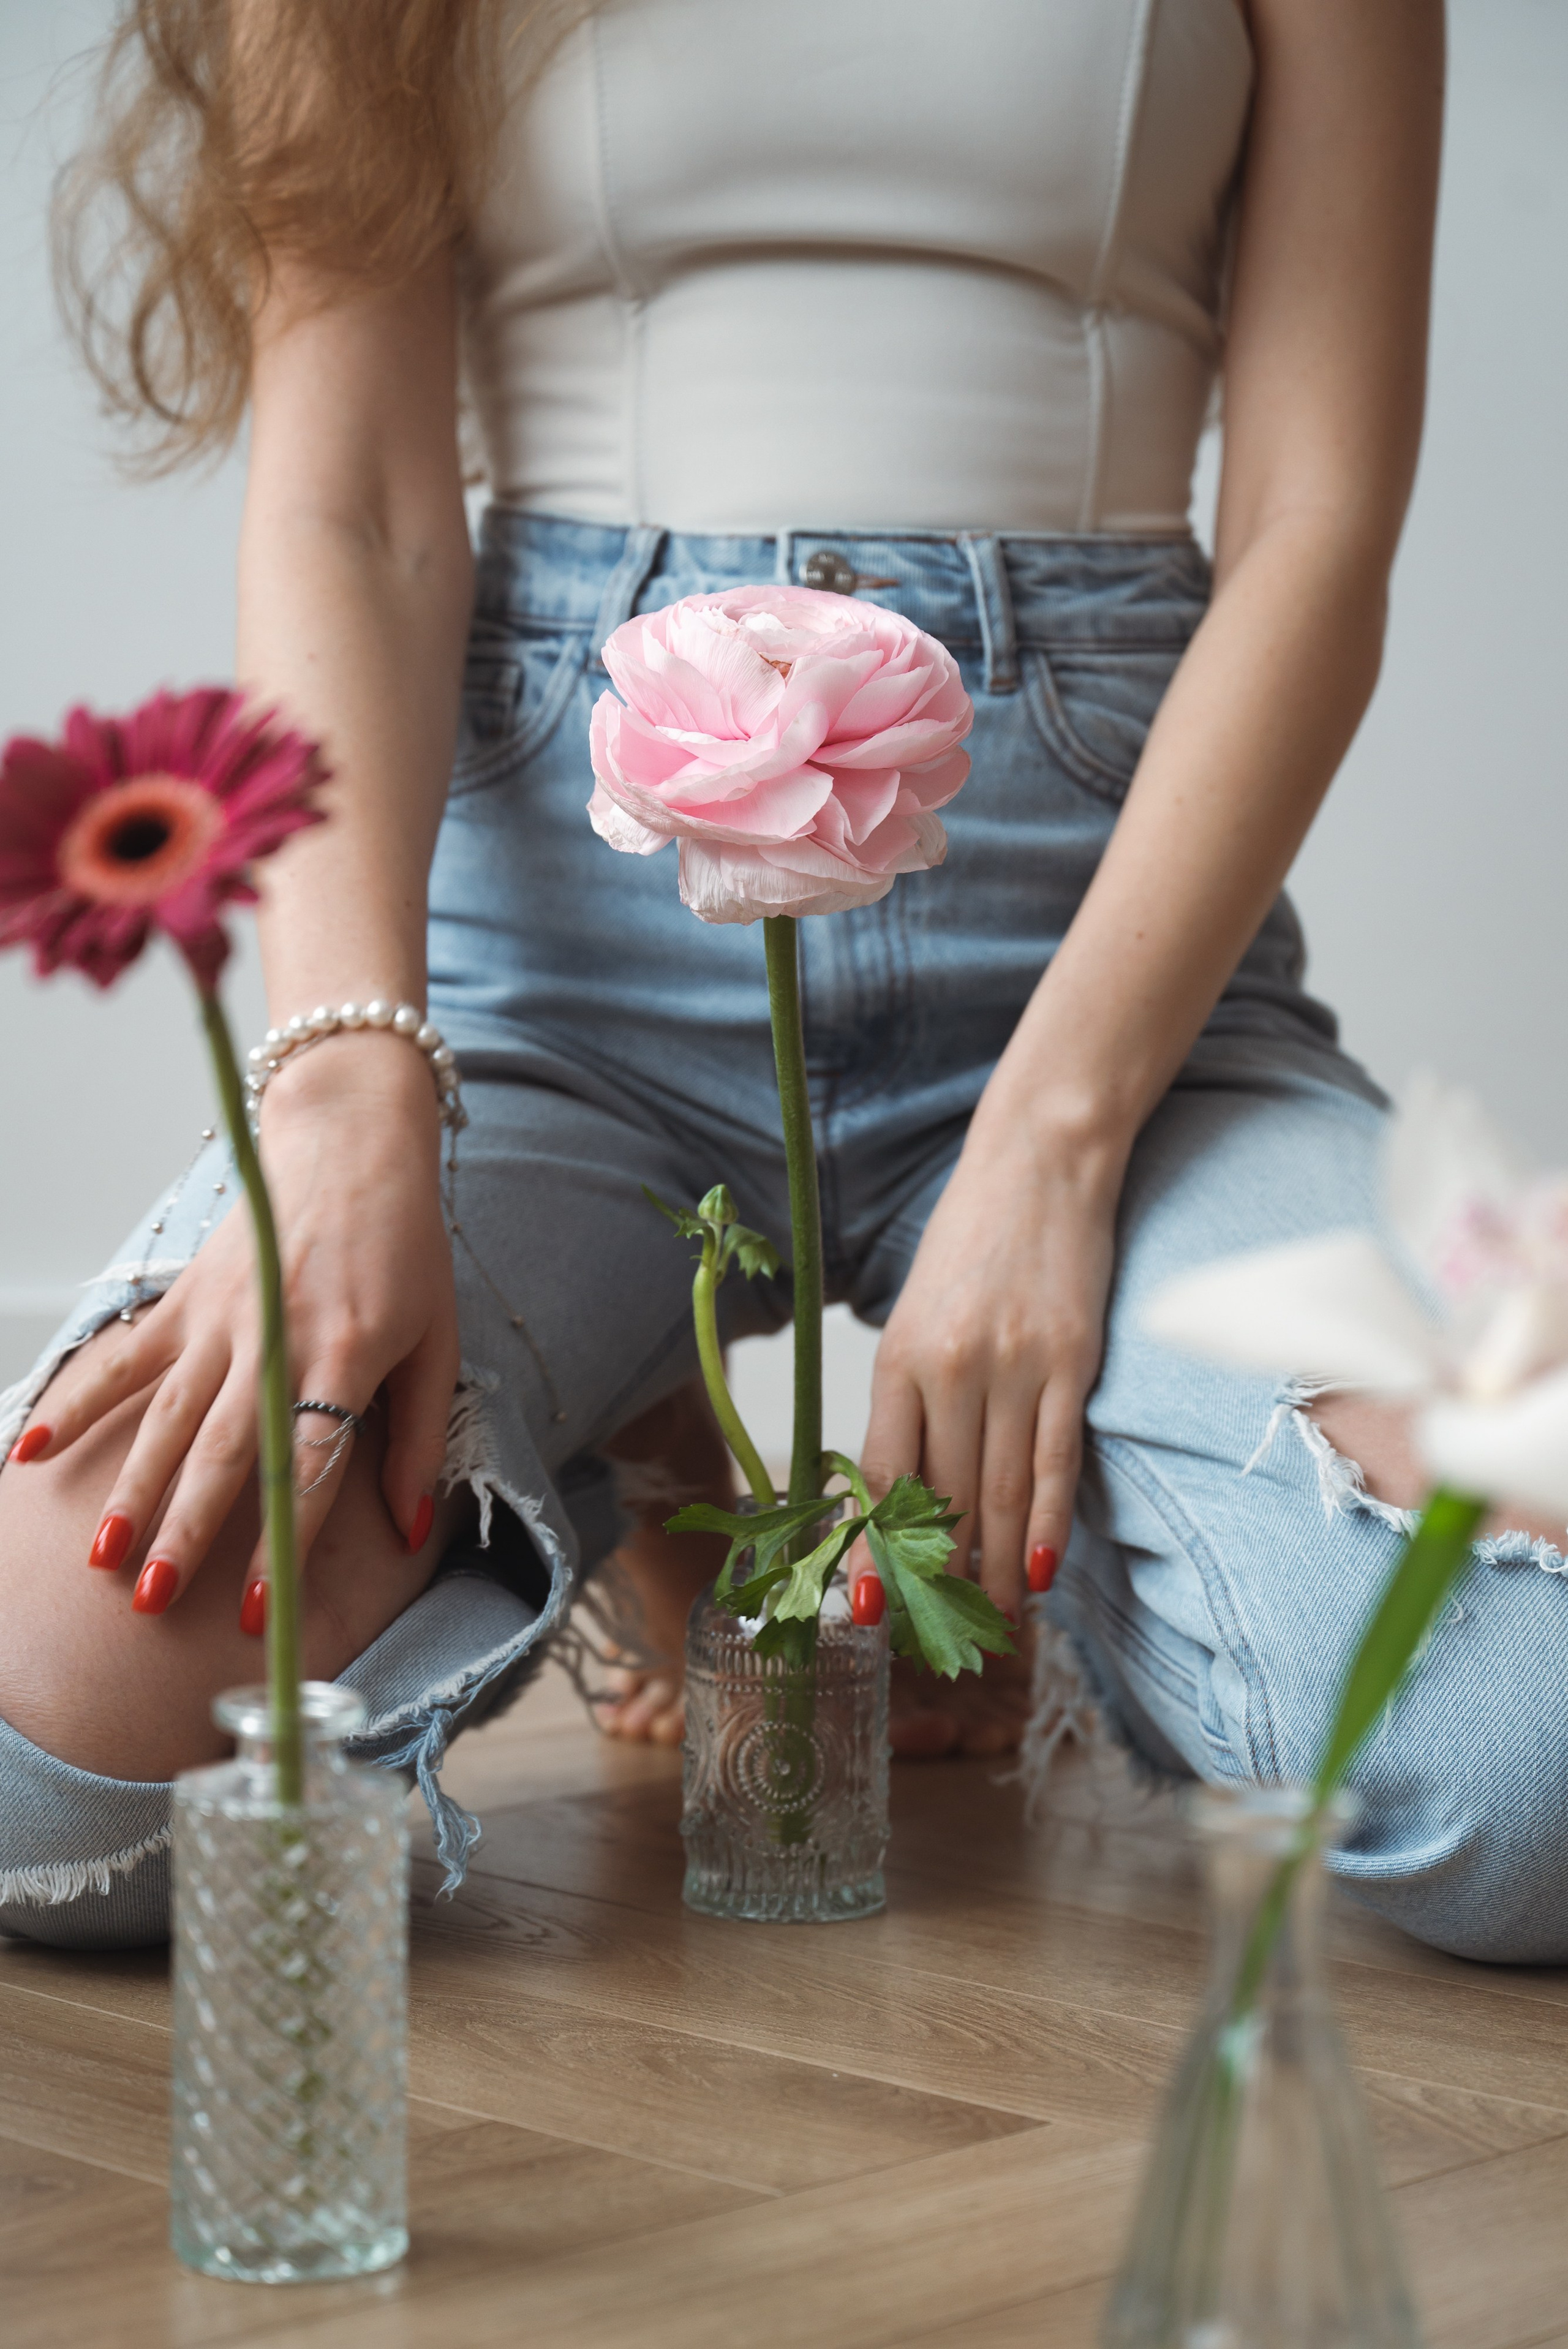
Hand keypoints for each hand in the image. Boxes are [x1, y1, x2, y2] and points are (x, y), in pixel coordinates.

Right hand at [9, 1034, 458, 1613]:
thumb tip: (411, 1528)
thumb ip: (422, 1436)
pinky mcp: (184, 1299)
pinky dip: (74, 1402)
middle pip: (224, 1451)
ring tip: (102, 1556)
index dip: (281, 1543)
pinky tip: (28, 1451)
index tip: (256, 1611)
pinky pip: (121, 1358)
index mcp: (347, 1354)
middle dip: (187, 1532)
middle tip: (152, 1603)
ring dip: (132, 1488)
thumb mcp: (439, 1339)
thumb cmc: (406, 1246)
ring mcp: (220, 1318)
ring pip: (166, 1417)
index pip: (309, 1465)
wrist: (352, 1140)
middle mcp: (275, 1339)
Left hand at [857, 1117, 1123, 1622]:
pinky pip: (1055, 1464)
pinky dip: (1045, 1526)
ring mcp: (1014, 1367)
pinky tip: (1040, 1574)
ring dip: (995, 1568)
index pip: (879, 1476)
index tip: (867, 1607)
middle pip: (942, 1498)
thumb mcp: (914, 1312)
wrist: (1041, 1162)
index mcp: (896, 1357)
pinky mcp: (1072, 1364)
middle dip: (939, 1575)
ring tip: (994, 1619)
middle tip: (940, 1633)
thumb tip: (900, 1486)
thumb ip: (907, 1394)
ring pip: (998, 1493)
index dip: (873, 1549)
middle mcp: (950, 1368)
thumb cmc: (972, 1241)